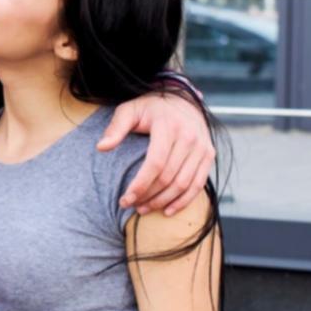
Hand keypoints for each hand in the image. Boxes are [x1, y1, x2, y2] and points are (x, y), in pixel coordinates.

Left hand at [99, 92, 214, 216]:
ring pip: (183, 184)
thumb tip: (101, 147)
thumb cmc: (150, 108)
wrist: (183, 99)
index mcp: (168, 126)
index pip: (155, 163)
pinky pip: (198, 184)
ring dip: (163, 201)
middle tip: (130, 205)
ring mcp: (202, 147)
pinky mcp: (209, 155)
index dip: (140, 184)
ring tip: (144, 209)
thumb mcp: (129, 110)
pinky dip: (184, 201)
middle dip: (148, 196)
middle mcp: (189, 137)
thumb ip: (116, 128)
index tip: (125, 199)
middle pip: (168, 176)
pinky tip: (167, 210)